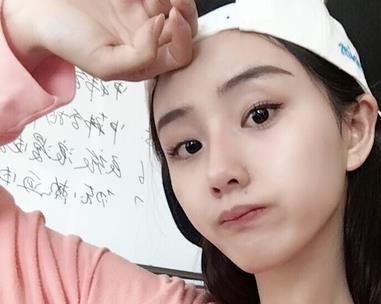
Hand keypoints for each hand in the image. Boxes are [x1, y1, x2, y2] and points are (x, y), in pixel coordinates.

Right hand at [1, 0, 197, 80]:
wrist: (38, 10)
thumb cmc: (66, 40)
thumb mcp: (104, 65)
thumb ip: (139, 59)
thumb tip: (160, 30)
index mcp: (145, 60)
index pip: (180, 55)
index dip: (182, 39)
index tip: (168, 19)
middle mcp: (147, 35)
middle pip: (185, 28)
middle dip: (187, 13)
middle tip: (175, 0)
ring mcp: (141, 9)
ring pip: (174, 3)